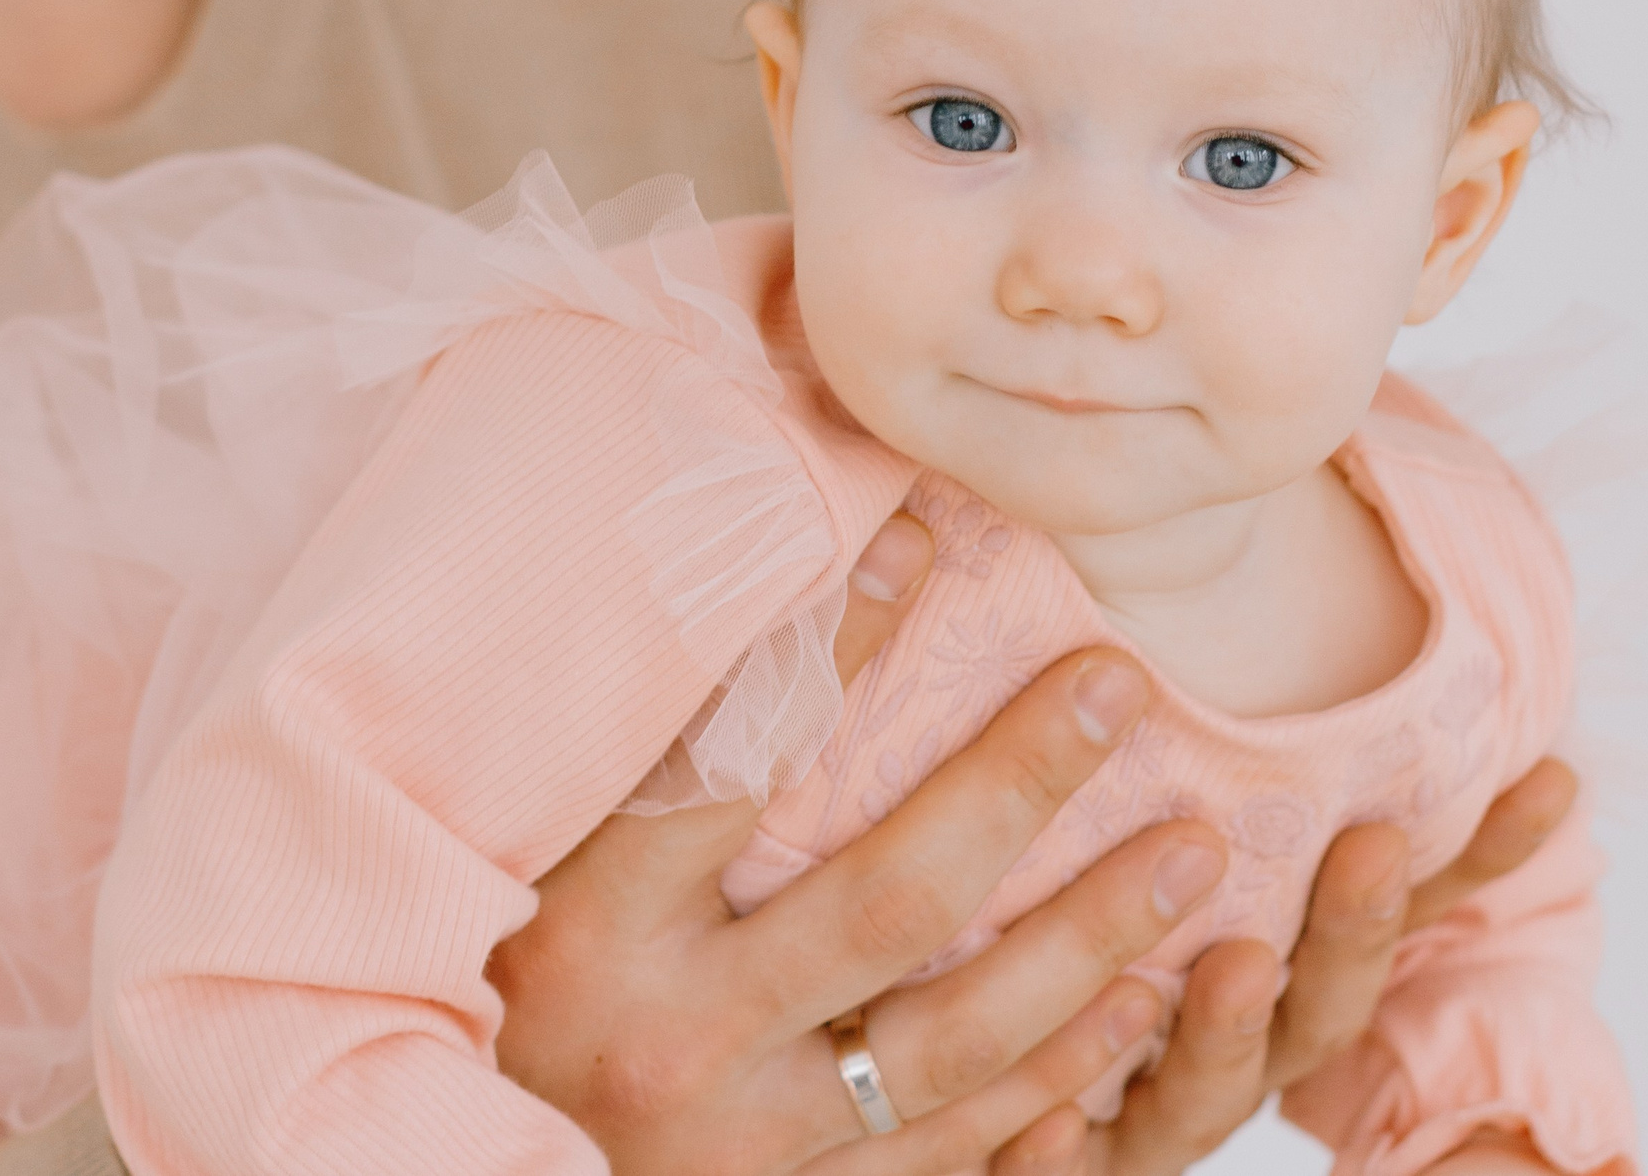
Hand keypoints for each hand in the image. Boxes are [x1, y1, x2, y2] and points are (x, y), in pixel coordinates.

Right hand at [491, 515, 1225, 1174]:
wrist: (453, 1172)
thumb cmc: (487, 988)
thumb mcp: (513, 872)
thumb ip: (616, 758)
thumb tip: (727, 566)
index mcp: (587, 931)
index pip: (733, 763)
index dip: (836, 646)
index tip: (923, 535)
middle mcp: (671, 1041)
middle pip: (890, 900)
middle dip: (1022, 784)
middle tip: (1122, 682)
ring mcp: (746, 1144)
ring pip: (957, 1039)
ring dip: (1089, 938)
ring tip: (1194, 848)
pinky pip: (957, 1149)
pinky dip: (1060, 1076)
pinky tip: (1139, 1000)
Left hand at [989, 761, 1581, 1174]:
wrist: (948, 1083)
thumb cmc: (1046, 929)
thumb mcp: (1118, 825)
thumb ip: (1180, 748)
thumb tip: (1178, 624)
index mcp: (1274, 964)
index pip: (1392, 910)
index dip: (1478, 857)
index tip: (1553, 780)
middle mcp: (1230, 1043)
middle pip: (1319, 1004)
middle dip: (1353, 927)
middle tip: (1372, 844)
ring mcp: (1150, 1110)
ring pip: (1207, 1086)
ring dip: (1229, 1028)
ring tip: (1237, 963)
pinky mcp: (1060, 1167)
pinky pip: (1060, 1165)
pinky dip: (1057, 1141)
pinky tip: (1040, 1118)